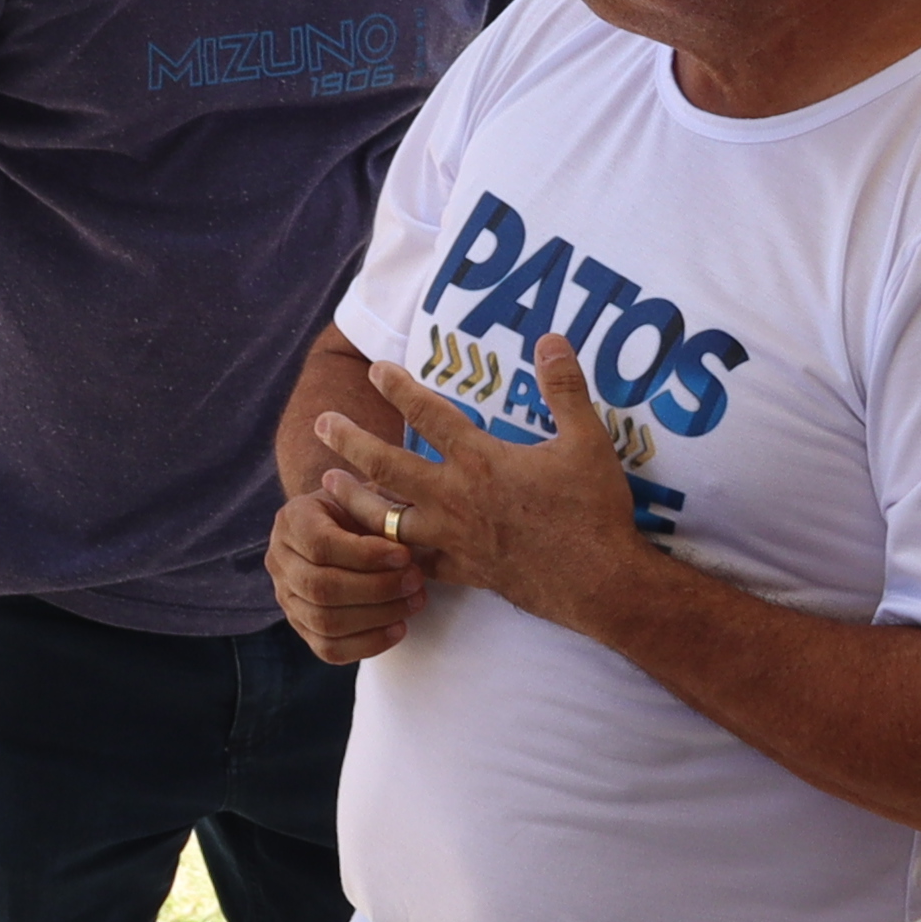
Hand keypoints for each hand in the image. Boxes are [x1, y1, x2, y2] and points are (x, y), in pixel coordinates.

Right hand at [266, 470, 429, 664]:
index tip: (405, 555)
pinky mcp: (301, 627)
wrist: (344, 526)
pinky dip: (368, 644)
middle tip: (416, 581)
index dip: (365, 555)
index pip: (320, 546)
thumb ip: (380, 511)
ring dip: (377, 616)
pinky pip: (329, 649)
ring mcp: (286, 598)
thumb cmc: (362, 508)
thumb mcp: (369, 495)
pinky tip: (399, 628)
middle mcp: (279, 560)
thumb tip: (404, 532)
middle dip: (376, 589)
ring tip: (414, 601)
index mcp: (292, 520)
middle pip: (320, 587)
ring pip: (324, 622)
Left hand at [308, 343, 640, 631]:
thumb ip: (565, 388)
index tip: (374, 370)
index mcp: (481, 461)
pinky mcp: (461, 571)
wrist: (598, 582)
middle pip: (388, 464)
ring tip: (329, 483)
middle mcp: (456, 498)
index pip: (429, 415)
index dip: (399, 388)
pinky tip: (375, 547)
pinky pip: (413, 561)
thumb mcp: (587, 441)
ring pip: (386, 518)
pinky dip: (389, 554)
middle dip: (350, 440)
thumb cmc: (593, 510)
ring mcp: (453, 537)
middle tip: (321, 423)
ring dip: (354, 498)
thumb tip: (551, 339)